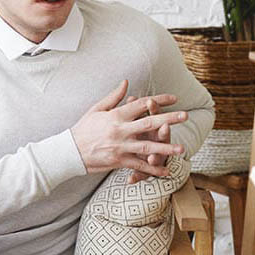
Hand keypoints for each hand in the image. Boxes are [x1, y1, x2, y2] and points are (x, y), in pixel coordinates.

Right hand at [71, 81, 187, 178]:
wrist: (69, 151)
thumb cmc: (84, 128)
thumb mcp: (97, 109)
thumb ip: (115, 97)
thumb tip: (127, 82)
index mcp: (117, 115)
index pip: (142, 104)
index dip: (159, 101)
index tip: (175, 99)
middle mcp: (121, 130)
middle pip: (148, 123)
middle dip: (169, 119)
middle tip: (185, 116)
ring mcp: (121, 147)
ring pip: (147, 146)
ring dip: (165, 148)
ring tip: (181, 149)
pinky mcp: (119, 161)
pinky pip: (139, 165)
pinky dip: (153, 169)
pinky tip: (167, 171)